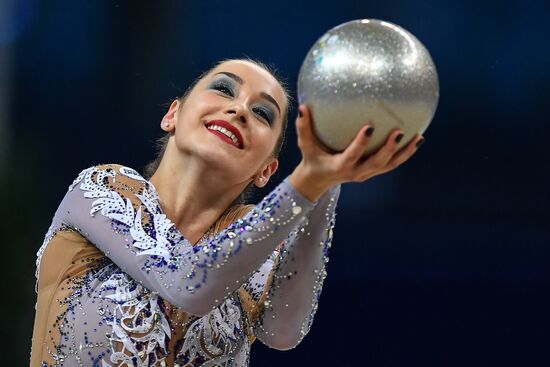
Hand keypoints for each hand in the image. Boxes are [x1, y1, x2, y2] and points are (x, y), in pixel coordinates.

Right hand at [290, 105, 423, 201]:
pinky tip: (417, 139)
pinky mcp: (373, 172)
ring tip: (419, 137)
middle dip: (389, 149)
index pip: (352, 155)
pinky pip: (391, 164)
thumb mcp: (305, 146)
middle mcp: (356, 172)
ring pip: (389, 165)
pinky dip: (404, 154)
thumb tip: (303, 107)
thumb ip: (304, 128)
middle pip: (377, 163)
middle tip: (399, 132)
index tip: (369, 127)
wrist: (319, 179)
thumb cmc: (312, 158)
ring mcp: (366, 174)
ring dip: (404, 153)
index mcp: (340, 166)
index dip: (361, 143)